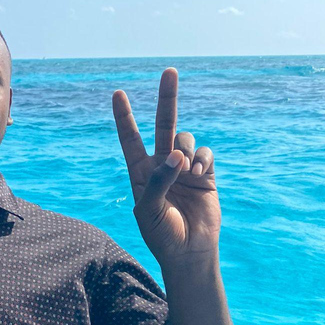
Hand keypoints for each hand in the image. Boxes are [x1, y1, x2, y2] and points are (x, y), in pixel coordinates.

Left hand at [112, 68, 220, 268]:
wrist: (188, 253)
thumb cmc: (161, 234)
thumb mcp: (148, 209)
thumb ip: (157, 181)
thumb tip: (175, 156)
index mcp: (140, 171)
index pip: (130, 138)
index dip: (125, 116)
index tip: (118, 93)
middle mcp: (161, 164)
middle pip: (162, 124)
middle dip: (166, 98)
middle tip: (169, 71)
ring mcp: (184, 168)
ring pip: (185, 139)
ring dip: (186, 149)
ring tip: (186, 171)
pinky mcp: (206, 175)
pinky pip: (205, 154)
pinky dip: (201, 160)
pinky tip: (198, 175)